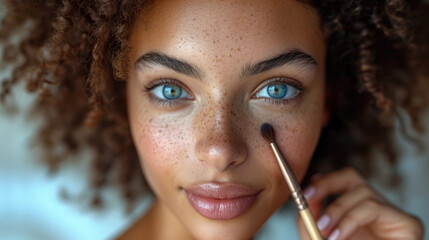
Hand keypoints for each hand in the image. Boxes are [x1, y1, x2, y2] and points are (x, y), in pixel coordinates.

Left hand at [297, 167, 423, 239]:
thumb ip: (312, 225)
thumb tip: (302, 206)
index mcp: (355, 212)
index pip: (341, 183)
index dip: (322, 182)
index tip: (304, 192)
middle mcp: (374, 209)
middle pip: (352, 177)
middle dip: (327, 183)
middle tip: (308, 198)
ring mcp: (391, 215)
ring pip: (362, 191)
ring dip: (336, 210)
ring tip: (325, 231)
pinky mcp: (408, 223)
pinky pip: (374, 207)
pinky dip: (350, 220)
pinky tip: (338, 235)